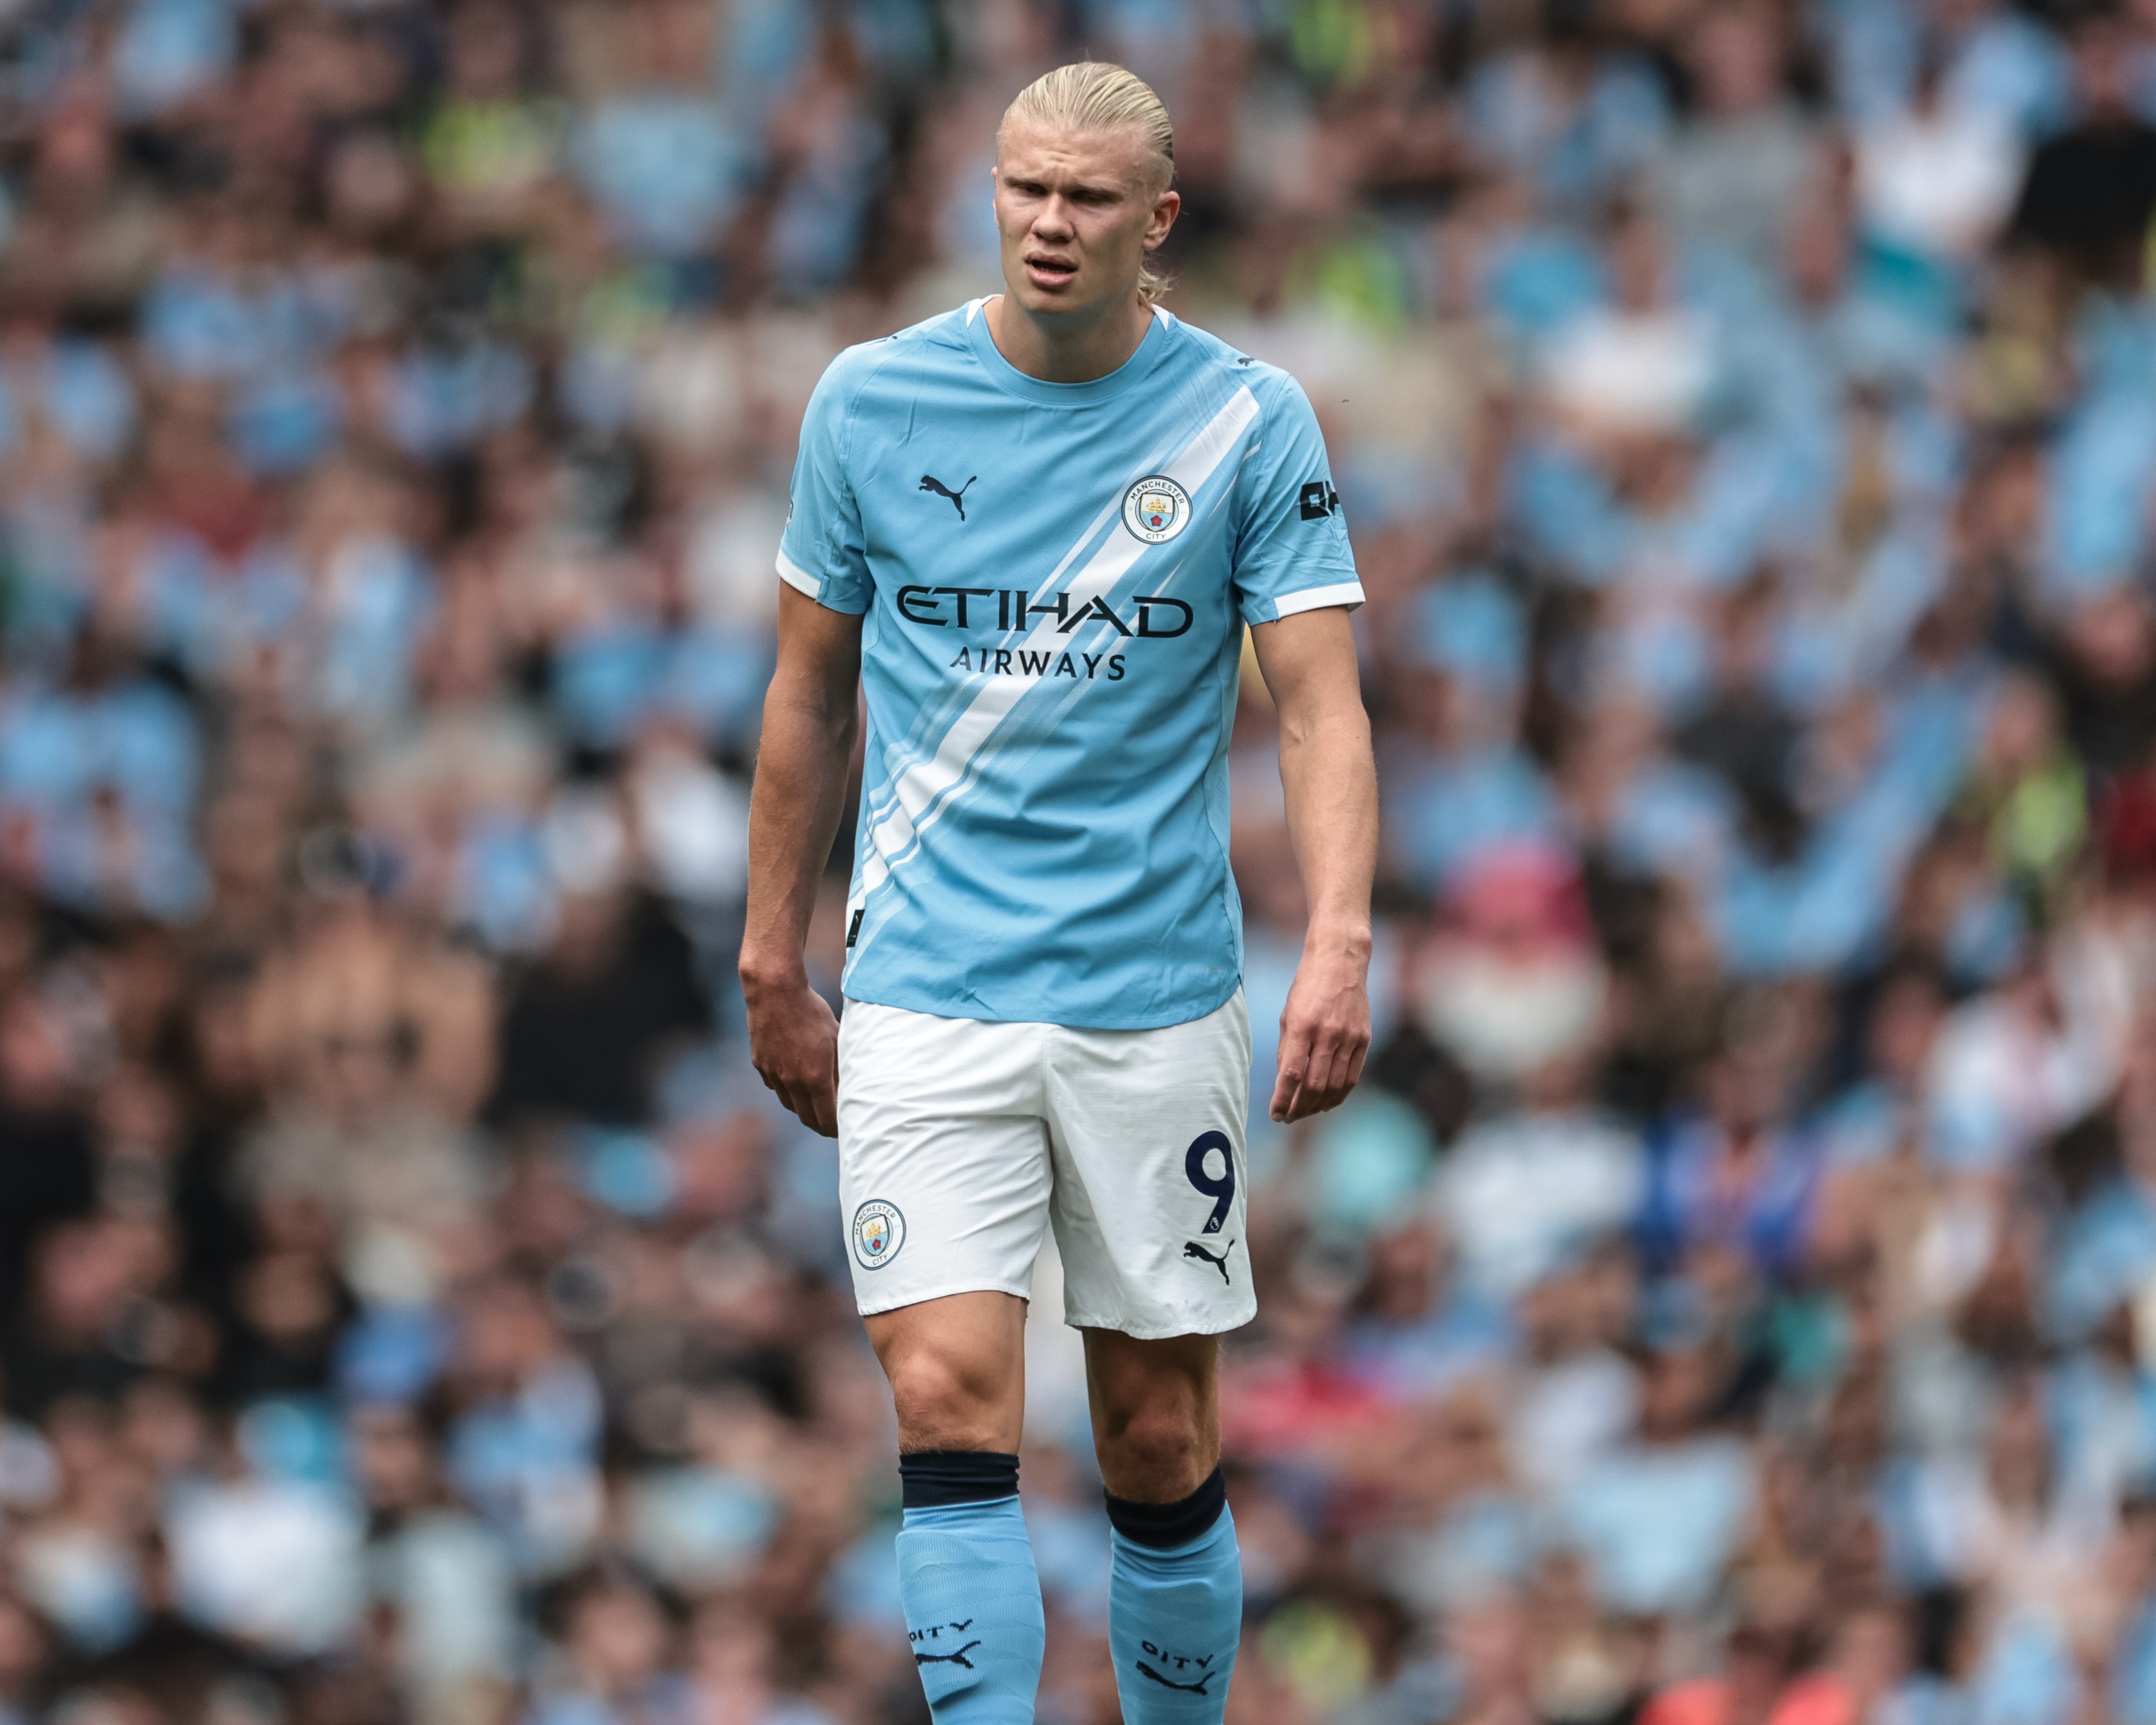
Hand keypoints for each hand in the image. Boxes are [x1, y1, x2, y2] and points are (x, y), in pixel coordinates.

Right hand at [743, 967, 840, 1136]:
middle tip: (833, 1125)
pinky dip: (787, 1089)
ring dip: (804, 1108)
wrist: (775, 992)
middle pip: (807, 1118)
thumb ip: (842, 1066)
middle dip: (822, 1125)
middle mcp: (791, 1082)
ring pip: (790, 1104)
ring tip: (816, 1105)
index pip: (827, 1119)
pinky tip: (796, 1079)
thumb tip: (850, 1088)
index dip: (838, 1129)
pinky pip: (775, 1086)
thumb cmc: (811, 1012)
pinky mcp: (760, 1065)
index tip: (846, 1129)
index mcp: (815, 1078)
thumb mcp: (836, 1037)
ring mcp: (773, 1075)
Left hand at [1268, 934, 1371, 1123]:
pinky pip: (1352, 1077)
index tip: (1274, 1114)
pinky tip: (1326, 1103)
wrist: (1340, 961)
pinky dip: (1338, 1095)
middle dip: (1298, 1108)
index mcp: (1303, 1026)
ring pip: (1334, 1086)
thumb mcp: (1287, 1015)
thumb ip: (1287, 1050)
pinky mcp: (1364, 1039)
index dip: (1282, 1099)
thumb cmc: (1307, 987)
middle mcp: (1328, 1034)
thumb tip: (1285, 1084)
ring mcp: (1350, 1038)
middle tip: (1287, 1117)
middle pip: (1314, 1086)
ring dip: (1317, 1106)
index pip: (1292, 1074)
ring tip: (1304, 1113)